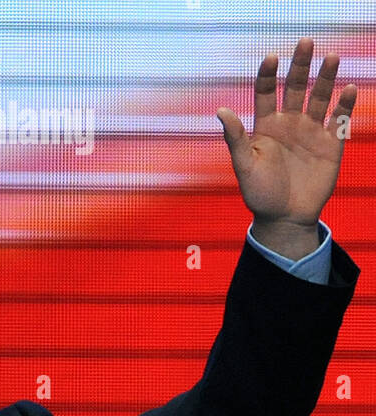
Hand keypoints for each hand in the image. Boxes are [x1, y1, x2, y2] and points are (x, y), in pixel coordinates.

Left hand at [217, 38, 355, 252]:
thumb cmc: (260, 195)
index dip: (267, 75)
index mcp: (266, 127)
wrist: (284, 220)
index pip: (265, 93)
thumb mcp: (244, 166)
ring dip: (326, 78)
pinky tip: (349, 89)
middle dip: (300, 65)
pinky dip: (344, 104)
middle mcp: (289, 124)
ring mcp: (311, 131)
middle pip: (295, 87)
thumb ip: (236, 138)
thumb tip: (220, 110)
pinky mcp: (331, 144)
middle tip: (305, 42)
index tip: (270, 58)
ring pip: (320, 97)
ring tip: (332, 58)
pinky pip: (339, 119)